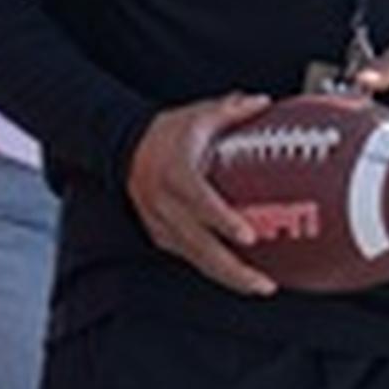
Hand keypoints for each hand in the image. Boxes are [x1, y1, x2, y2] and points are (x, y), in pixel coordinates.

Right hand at [125, 91, 276, 295]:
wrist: (123, 149)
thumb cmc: (166, 133)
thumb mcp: (198, 115)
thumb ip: (232, 110)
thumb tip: (264, 102)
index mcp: (177, 174)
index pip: (201, 202)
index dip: (224, 221)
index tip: (249, 236)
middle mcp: (167, 204)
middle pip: (201, 247)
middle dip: (234, 270)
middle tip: (264, 283)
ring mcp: (162, 224)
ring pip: (196, 260)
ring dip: (228, 277)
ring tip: (260, 286)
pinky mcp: (161, 236)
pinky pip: (190, 258)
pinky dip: (214, 269)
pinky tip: (238, 277)